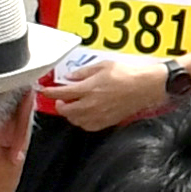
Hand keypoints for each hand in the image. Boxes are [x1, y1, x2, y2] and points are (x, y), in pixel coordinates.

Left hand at [46, 51, 172, 128]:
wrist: (147, 87)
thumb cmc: (128, 73)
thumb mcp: (103, 65)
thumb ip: (84, 72)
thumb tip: (70, 77)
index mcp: (89, 88)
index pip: (62, 93)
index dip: (50, 91)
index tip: (43, 89)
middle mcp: (91, 104)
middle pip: (66, 110)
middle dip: (60, 104)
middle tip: (61, 98)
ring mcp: (99, 115)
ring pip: (75, 120)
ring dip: (70, 114)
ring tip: (72, 106)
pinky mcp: (107, 122)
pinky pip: (88, 126)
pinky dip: (82, 121)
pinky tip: (85, 114)